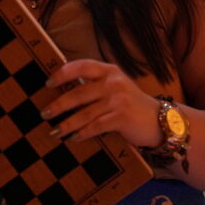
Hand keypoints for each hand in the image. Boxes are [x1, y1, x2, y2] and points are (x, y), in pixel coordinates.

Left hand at [40, 59, 163, 147]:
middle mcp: (114, 82)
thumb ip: (94, 85)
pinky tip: (73, 138)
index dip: (63, 73)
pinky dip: (82, 133)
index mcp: (109, 71)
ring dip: (67, 124)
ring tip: (54, 131)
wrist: (160, 120)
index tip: (48, 83)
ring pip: (85, 113)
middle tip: (44, 114)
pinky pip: (96, 126)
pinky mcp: (122, 117)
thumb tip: (61, 91)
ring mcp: (119, 100)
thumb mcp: (115, 87)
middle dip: (58, 105)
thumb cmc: (130, 104)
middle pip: (78, 93)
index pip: (82, 66)